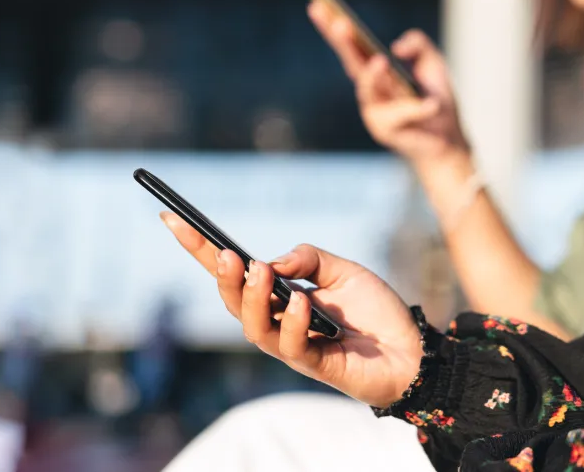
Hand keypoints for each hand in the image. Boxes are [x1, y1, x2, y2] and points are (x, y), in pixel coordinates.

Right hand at [161, 212, 423, 408]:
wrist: (411, 349)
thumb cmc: (376, 311)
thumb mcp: (343, 270)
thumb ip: (307, 259)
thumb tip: (270, 261)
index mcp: (281, 295)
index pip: (233, 271)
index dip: (200, 249)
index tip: (172, 219)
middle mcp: (279, 320)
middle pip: (234, 301)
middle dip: (222, 277)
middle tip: (225, 254)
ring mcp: (293, 344)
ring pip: (254, 327)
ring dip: (252, 298)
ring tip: (259, 273)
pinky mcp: (315, 364)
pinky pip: (293, 345)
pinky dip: (294, 321)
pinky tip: (304, 303)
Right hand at [308, 0, 468, 165]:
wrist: (447, 138)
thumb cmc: (435, 99)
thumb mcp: (432, 62)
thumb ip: (418, 44)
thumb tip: (396, 47)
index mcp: (374, 70)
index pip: (351, 45)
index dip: (333, 26)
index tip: (319, 4)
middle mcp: (368, 89)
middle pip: (350, 62)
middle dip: (343, 42)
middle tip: (339, 23)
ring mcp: (373, 111)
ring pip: (368, 90)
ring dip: (372, 76)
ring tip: (381, 61)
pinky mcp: (386, 130)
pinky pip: (402, 115)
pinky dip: (418, 110)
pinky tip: (433, 105)